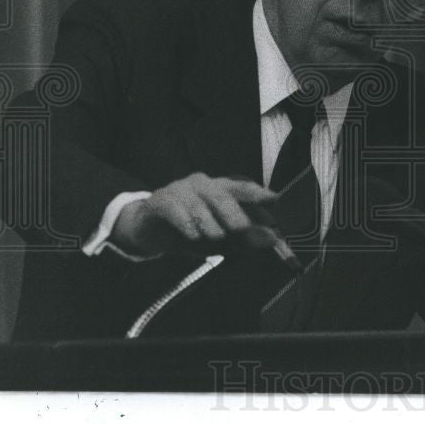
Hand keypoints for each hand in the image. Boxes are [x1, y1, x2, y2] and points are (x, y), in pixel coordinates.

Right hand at [111, 173, 282, 257]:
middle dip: (234, 212)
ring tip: (215, 237)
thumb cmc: (191, 232)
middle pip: (222, 194)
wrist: (149, 232)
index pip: (242, 187)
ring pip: (199, 203)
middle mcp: (202, 184)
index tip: (274, 199)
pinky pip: (176, 210)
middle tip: (242, 229)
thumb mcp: (221, 240)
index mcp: (219, 189)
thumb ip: (246, 239)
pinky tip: (193, 236)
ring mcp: (180, 190)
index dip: (258, 193)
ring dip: (210, 222)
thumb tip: (273, 239)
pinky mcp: (161, 201)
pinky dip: (187, 224)